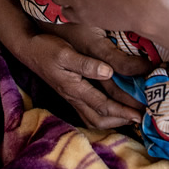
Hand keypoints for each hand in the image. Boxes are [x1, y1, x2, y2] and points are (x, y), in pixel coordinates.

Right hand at [15, 31, 142, 128]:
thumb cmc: (46, 48)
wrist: (28, 48)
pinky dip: (102, 114)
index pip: (103, 106)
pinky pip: (88, 111)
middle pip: (99, 119)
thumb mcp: (65, 53)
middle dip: (120, 121)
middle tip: (139, 118)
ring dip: (112, 120)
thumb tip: (108, 72)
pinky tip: (111, 107)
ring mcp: (70, 96)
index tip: (139, 115)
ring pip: (93, 118)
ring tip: (129, 115)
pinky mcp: (69, 92)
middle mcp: (73, 96)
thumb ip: (86, 64)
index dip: (123, 111)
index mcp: (74, 88)